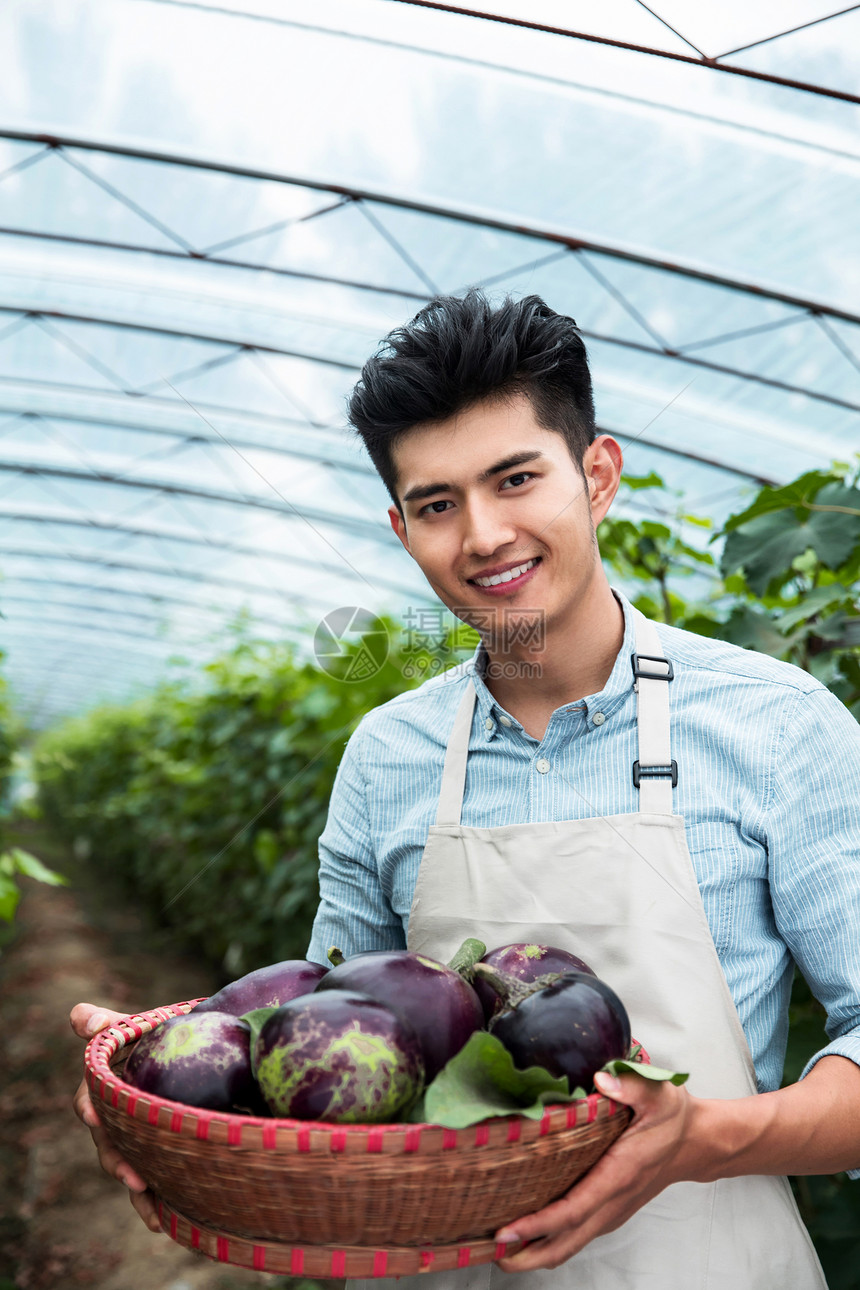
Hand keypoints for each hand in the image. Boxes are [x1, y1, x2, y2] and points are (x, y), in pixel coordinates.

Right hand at [70, 1002, 161, 1233]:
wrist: (188, 1052)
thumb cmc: (154, 1036)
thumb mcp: (133, 1025)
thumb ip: (108, 1023)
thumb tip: (82, 1020)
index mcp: (105, 1086)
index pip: (89, 1097)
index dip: (89, 1105)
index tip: (92, 1114)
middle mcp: (115, 1116)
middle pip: (107, 1142)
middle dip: (116, 1159)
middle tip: (132, 1176)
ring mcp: (134, 1137)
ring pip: (126, 1166)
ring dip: (134, 1185)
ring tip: (149, 1198)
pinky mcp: (155, 1153)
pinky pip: (150, 1182)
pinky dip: (153, 1204)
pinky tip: (163, 1221)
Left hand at [495, 1070, 696, 1271]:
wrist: (695, 1142)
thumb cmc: (674, 1118)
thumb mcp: (659, 1094)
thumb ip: (632, 1085)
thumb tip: (601, 1081)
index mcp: (620, 1174)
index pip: (574, 1209)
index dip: (540, 1224)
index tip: (509, 1230)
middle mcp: (614, 1200)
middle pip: (568, 1240)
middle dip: (530, 1253)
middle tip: (493, 1253)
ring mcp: (613, 1209)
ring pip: (572, 1243)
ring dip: (538, 1252)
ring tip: (502, 1252)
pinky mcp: (611, 1209)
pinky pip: (579, 1233)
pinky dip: (553, 1241)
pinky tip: (532, 1235)